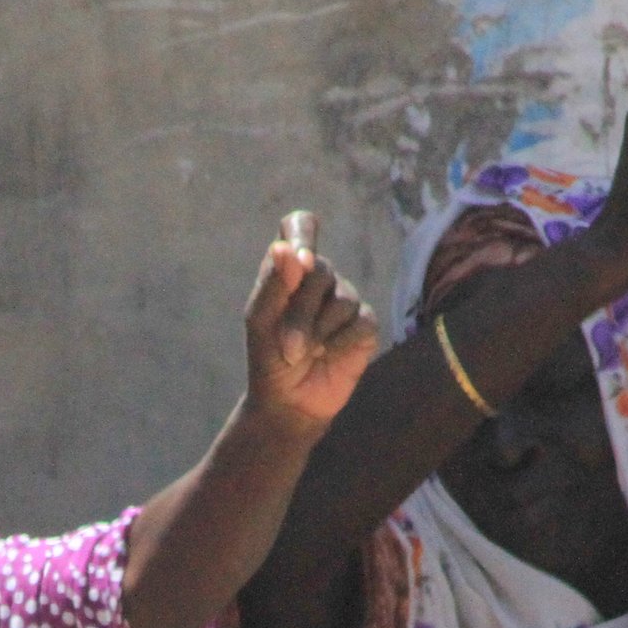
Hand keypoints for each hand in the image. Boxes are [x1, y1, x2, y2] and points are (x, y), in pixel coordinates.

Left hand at [243, 211, 379, 431]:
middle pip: (319, 271)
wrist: (287, 402)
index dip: (302, 235)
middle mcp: (320, 277)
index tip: (300, 260)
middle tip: (288, 347)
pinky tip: (328, 357)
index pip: (299, 226)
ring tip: (303, 355)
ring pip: (342, 299)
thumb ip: (274, 284)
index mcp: (289, 268)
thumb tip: (286, 248)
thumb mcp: (261, 322)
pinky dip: (339, 344)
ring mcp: (345, 299)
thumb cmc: (268, 358)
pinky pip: (360, 322)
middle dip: (300, 313)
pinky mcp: (365, 325)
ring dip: (317, 333)